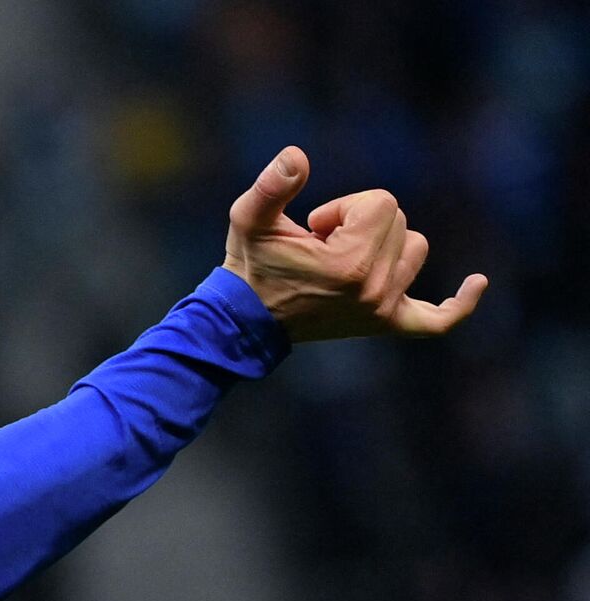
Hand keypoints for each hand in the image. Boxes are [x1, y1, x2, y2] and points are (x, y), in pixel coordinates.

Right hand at [221, 146, 487, 342]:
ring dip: (384, 245)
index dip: (344, 208)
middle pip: (399, 222)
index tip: (313, 230)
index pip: (381, 203)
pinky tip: (477, 283)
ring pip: (414, 248)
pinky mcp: (388, 324)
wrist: (245, 321)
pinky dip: (458, 304)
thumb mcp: (249, 218)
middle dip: (359, 224)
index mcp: (350, 263)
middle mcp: (375, 289)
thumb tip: (297, 156)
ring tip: (341, 262)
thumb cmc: (249, 265)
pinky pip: (437, 318)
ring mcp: (384, 310)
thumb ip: (272, 186)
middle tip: (318, 249)